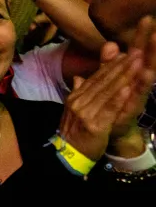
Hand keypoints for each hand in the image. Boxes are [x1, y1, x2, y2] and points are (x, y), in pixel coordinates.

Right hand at [58, 17, 155, 158]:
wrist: (68, 155)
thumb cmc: (77, 133)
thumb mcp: (77, 110)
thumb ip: (81, 91)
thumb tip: (79, 77)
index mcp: (77, 96)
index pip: (96, 77)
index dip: (112, 64)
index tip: (128, 51)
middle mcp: (79, 101)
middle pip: (103, 81)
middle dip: (121, 66)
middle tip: (137, 51)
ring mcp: (85, 113)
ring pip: (108, 92)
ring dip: (123, 77)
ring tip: (137, 63)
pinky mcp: (94, 126)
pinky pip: (108, 109)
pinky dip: (117, 99)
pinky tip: (127, 89)